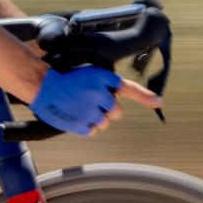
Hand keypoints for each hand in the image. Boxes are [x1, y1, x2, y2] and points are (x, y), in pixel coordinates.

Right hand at [28, 66, 163, 136]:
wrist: (43, 86)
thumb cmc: (65, 78)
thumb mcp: (89, 72)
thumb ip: (106, 82)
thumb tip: (118, 93)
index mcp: (103, 78)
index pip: (129, 88)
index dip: (146, 96)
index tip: (159, 102)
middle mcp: (101, 94)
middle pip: (117, 112)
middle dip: (108, 109)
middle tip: (92, 103)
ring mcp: (92, 111)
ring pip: (105, 123)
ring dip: (96, 118)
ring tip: (81, 108)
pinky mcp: (83, 124)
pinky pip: (93, 131)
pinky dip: (86, 126)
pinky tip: (76, 116)